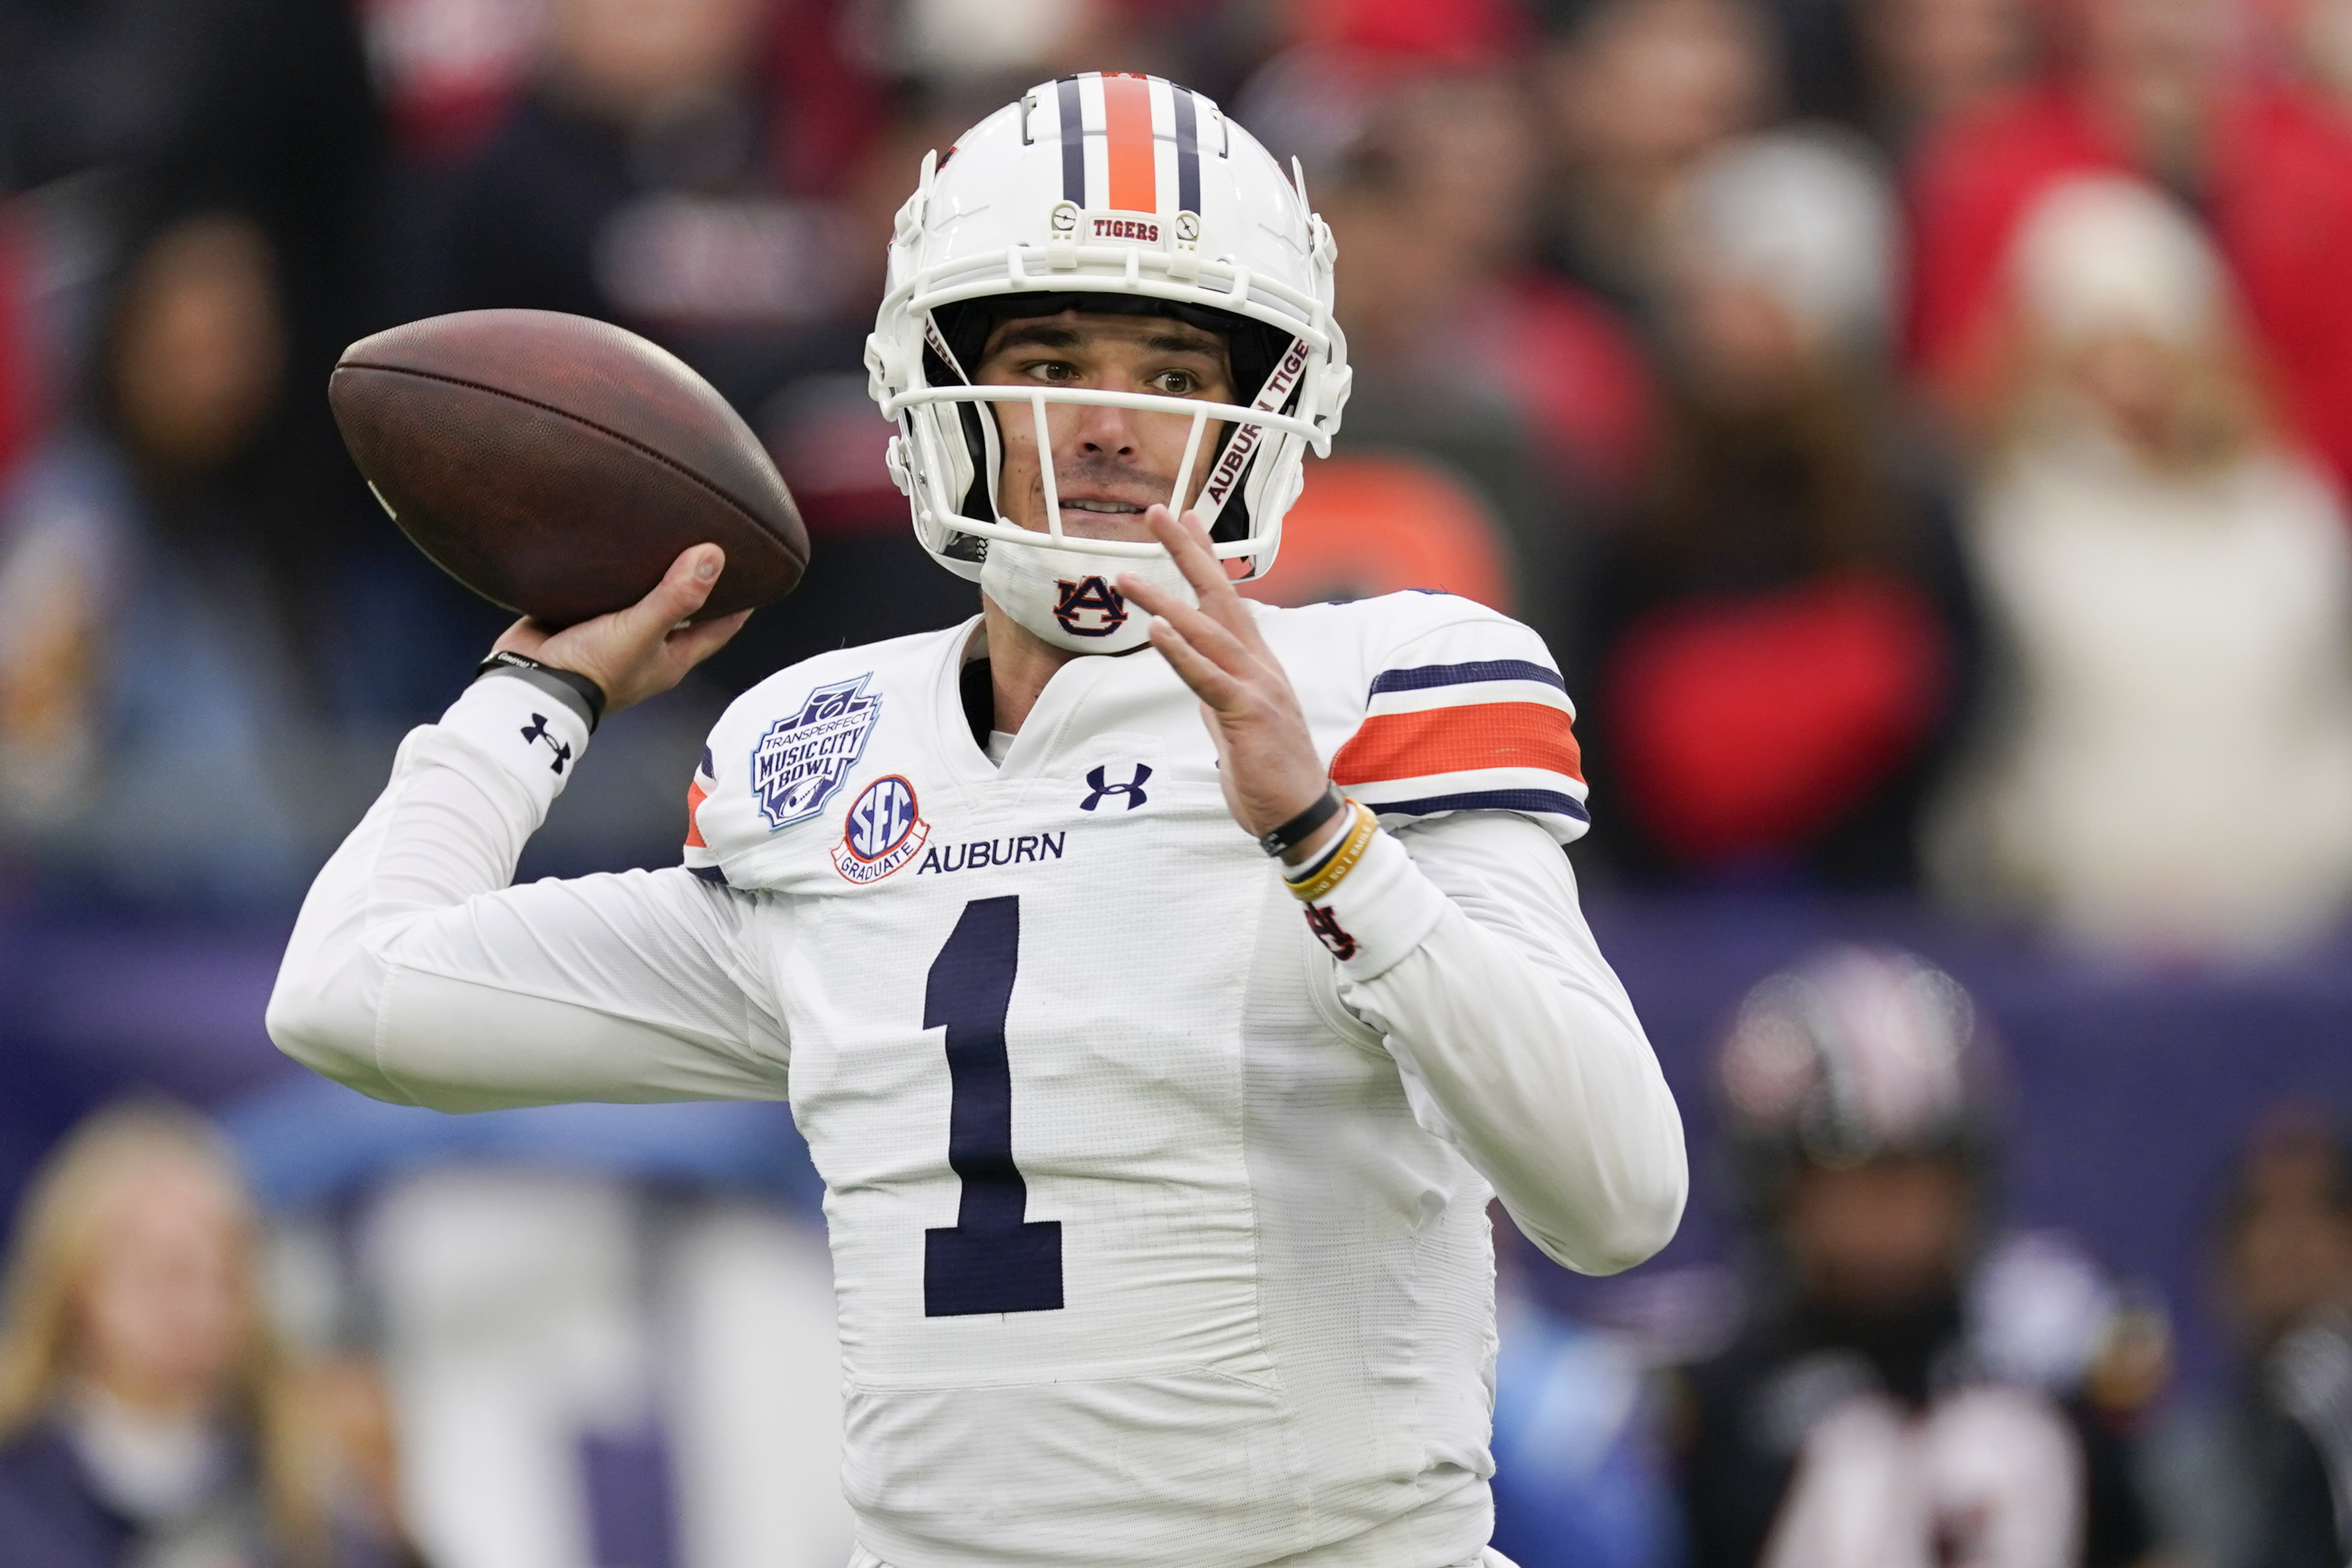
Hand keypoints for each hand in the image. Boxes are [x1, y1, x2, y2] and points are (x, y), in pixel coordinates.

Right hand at [491, 544, 749, 714]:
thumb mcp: (642, 630)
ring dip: (650, 575)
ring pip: (641, 599)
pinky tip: (613, 544)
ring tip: (662, 534)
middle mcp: (647, 648)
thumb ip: (677, 597)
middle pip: (683, 610)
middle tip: (708, 541)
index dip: (741, 602)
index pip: (721, 627)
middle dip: (695, 582)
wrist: (528, 684)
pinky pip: (602, 593)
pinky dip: (610, 574)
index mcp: (671, 657)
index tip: (757, 569)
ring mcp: (612, 635)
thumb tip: (714, 556)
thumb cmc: (591, 670)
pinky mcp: (578, 621)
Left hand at [1118, 507, 1333, 858]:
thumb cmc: (1270, 773)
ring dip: (1164, 600)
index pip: (1227, 599)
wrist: (1303, 817)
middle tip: (1157, 511)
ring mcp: (1257, 688)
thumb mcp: (1237, 722)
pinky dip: (1181, 652)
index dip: (1205, 556)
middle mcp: (1260, 665)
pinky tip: (1155, 629)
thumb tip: (1195, 673)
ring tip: (1125, 575)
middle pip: (1220, 596)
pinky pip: (1209, 678)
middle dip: (1188, 552)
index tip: (1184, 517)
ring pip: (1207, 631)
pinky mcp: (1249, 715)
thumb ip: (1218, 691)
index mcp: (1257, 664)